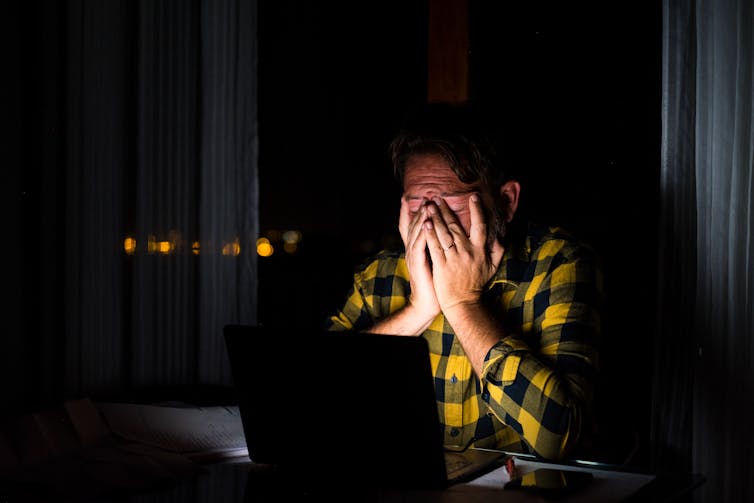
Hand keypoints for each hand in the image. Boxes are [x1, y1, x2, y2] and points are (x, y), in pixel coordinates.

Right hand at [399, 197, 440, 321]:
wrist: (427, 303)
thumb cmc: (434, 283)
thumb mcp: (432, 261)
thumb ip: (435, 246)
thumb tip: (443, 233)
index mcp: (416, 248)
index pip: (408, 226)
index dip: (407, 211)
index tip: (407, 197)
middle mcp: (412, 249)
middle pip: (413, 225)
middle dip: (419, 209)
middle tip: (427, 196)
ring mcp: (413, 256)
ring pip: (416, 232)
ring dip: (422, 217)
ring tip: (427, 204)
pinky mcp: (418, 264)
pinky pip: (419, 245)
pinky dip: (423, 233)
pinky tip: (427, 223)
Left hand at [423, 194, 504, 311]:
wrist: (463, 303)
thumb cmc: (476, 284)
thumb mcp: (492, 267)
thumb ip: (498, 250)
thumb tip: (502, 234)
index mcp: (480, 250)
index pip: (480, 226)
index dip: (477, 210)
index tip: (473, 196)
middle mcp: (467, 252)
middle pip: (456, 226)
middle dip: (446, 210)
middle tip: (438, 197)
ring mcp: (453, 259)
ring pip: (444, 234)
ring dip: (436, 218)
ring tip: (429, 205)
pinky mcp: (441, 266)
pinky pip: (434, 247)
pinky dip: (429, 234)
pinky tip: (425, 223)